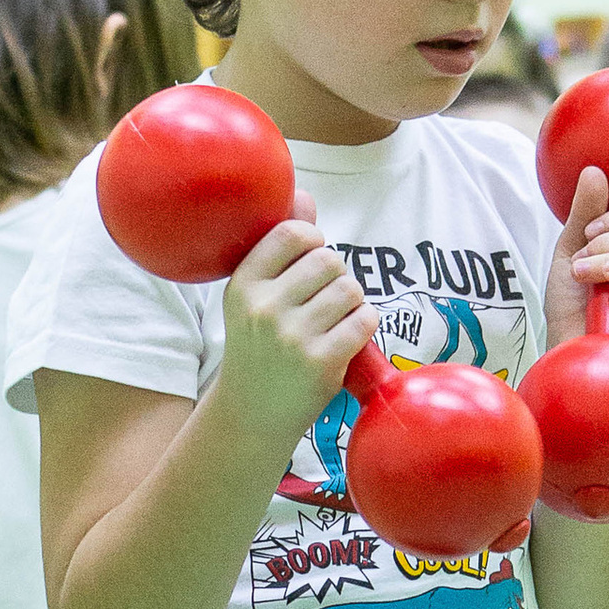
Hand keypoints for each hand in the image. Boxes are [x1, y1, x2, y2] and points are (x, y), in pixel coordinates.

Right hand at [216, 197, 379, 444]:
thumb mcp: (256, 296)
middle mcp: (264, 308)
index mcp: (243, 284)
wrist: (252, 413)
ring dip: (352, 302)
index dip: (314, 242)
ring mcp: (292, 337)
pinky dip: (364, 325)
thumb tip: (304, 196)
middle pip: (329, 260)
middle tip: (323, 301)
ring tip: (334, 320)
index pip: (294, 233)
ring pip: (350, 289)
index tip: (310, 262)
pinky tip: (347, 337)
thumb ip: (280, 245)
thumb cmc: (259, 345)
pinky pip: (364, 320)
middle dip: (336, 276)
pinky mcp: (321, 362)